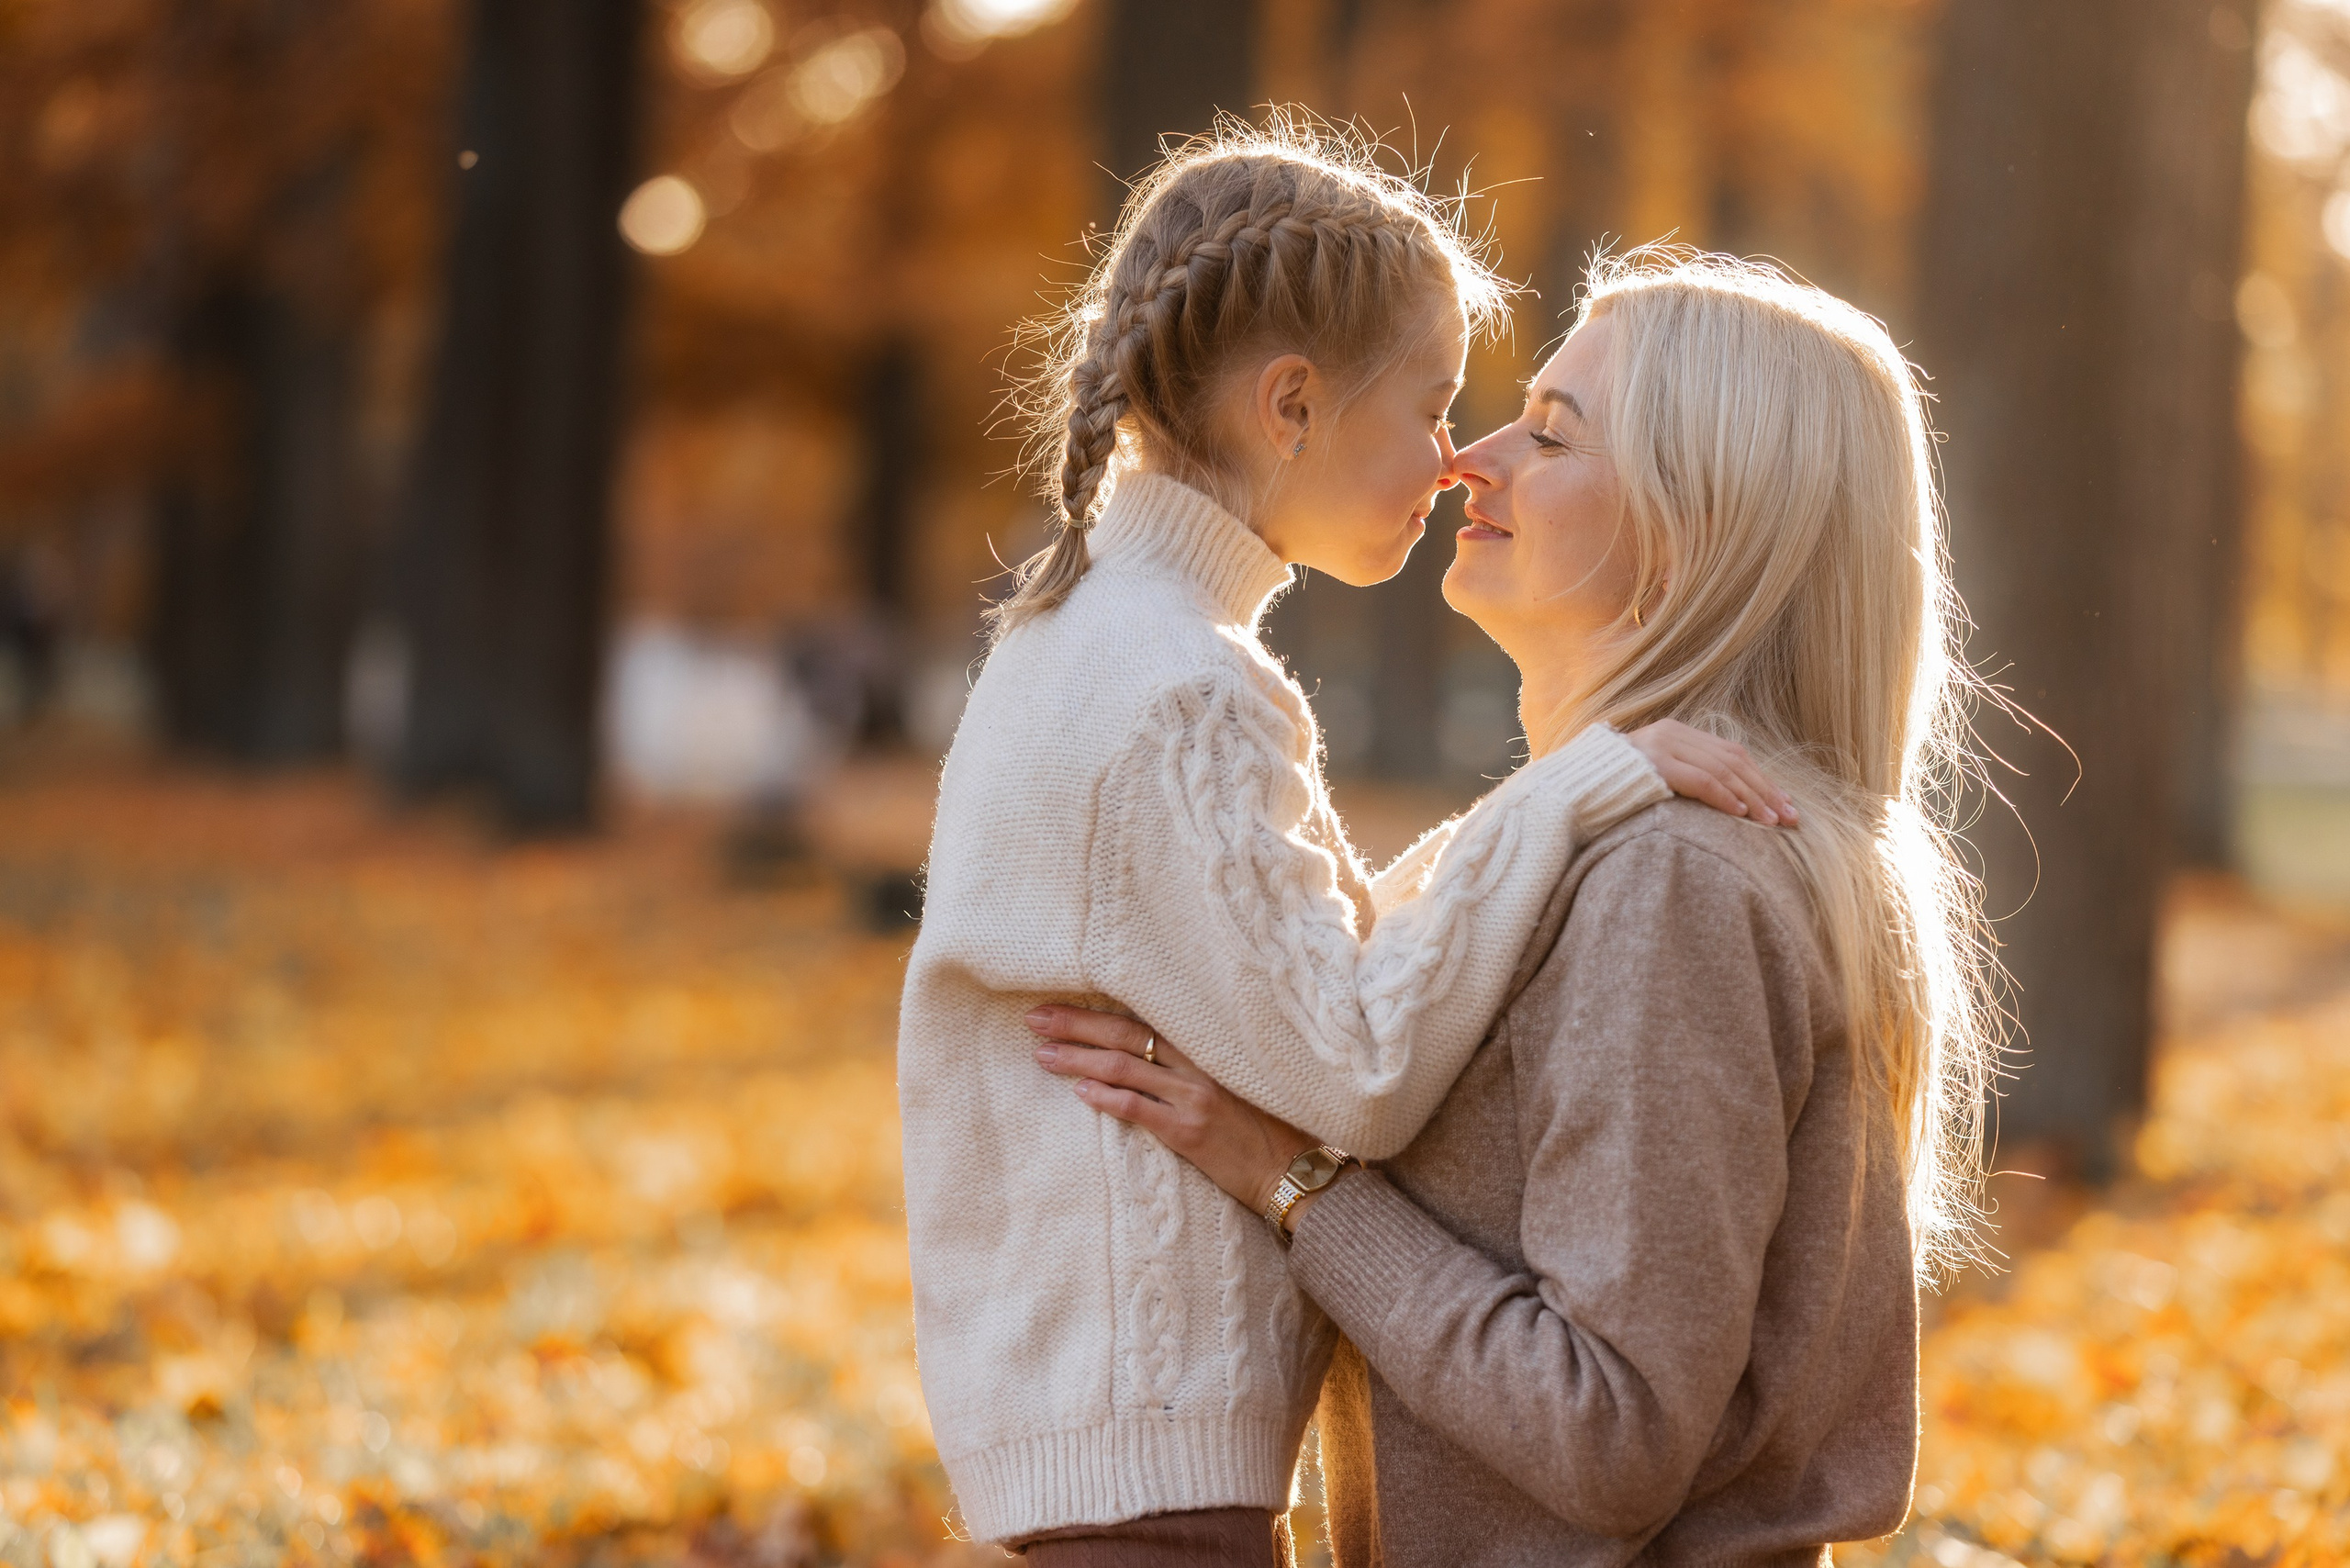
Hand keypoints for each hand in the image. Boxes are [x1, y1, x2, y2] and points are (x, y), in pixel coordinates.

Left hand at [1025, 1005, 1315, 1219]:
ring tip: (1042, 1055)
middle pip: (1125, 1035)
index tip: (1059, 1004)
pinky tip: (1080, 1092)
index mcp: (1206, 1048)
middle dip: (1076, 1025)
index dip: (1097, 1010)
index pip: (1142, 1019)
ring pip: (1124, 1067)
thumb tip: (1141, 1054)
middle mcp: (1198, 1065)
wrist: (1293, 1170)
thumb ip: (1192, 1065)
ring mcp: (1194, 1096)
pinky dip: (1106, 1098)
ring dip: (1078, 1060)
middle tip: (1034, 1019)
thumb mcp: (1231, 1082)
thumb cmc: (1264, 1127)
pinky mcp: (1190, 1131)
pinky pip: (1139, 1108)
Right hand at [1625, 719, 1797, 826]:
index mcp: (1675, 733)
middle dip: (1767, 791)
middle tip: (1791, 818)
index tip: (1786, 806)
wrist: (1568, 789)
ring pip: (1723, 770)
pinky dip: (1725, 797)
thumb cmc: (1611, 793)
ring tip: (1773, 822)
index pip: (1732, 754)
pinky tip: (1742, 814)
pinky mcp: (1653, 764)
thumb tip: (1728, 800)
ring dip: (1753, 798)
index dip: (1762, 780)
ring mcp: (1661, 746)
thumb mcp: (1654, 779)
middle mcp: (1672, 733)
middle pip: (1734, 760)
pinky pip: (1700, 780)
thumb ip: (1685, 777)